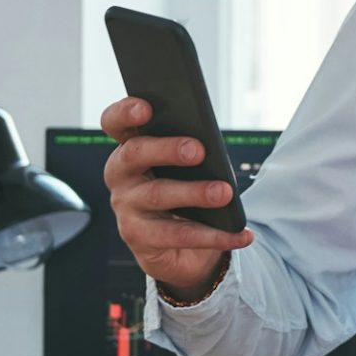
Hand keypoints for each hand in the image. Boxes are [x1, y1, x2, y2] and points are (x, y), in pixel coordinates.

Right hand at [101, 96, 253, 292]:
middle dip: (166, 149)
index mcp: (132, 147)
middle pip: (134, 154)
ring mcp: (125, 206)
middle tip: (198, 150)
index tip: (146, 107)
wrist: (181, 247)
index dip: (125, 112)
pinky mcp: (138, 237)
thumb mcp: (190, 168)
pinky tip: (240, 233)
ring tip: (224, 193)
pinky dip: (213, 236)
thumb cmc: (186, 192)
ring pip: (156, 194)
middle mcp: (121, 174)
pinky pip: (176, 234)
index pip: (115, 123)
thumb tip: (213, 152)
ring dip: (194, 192)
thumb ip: (194, 152)